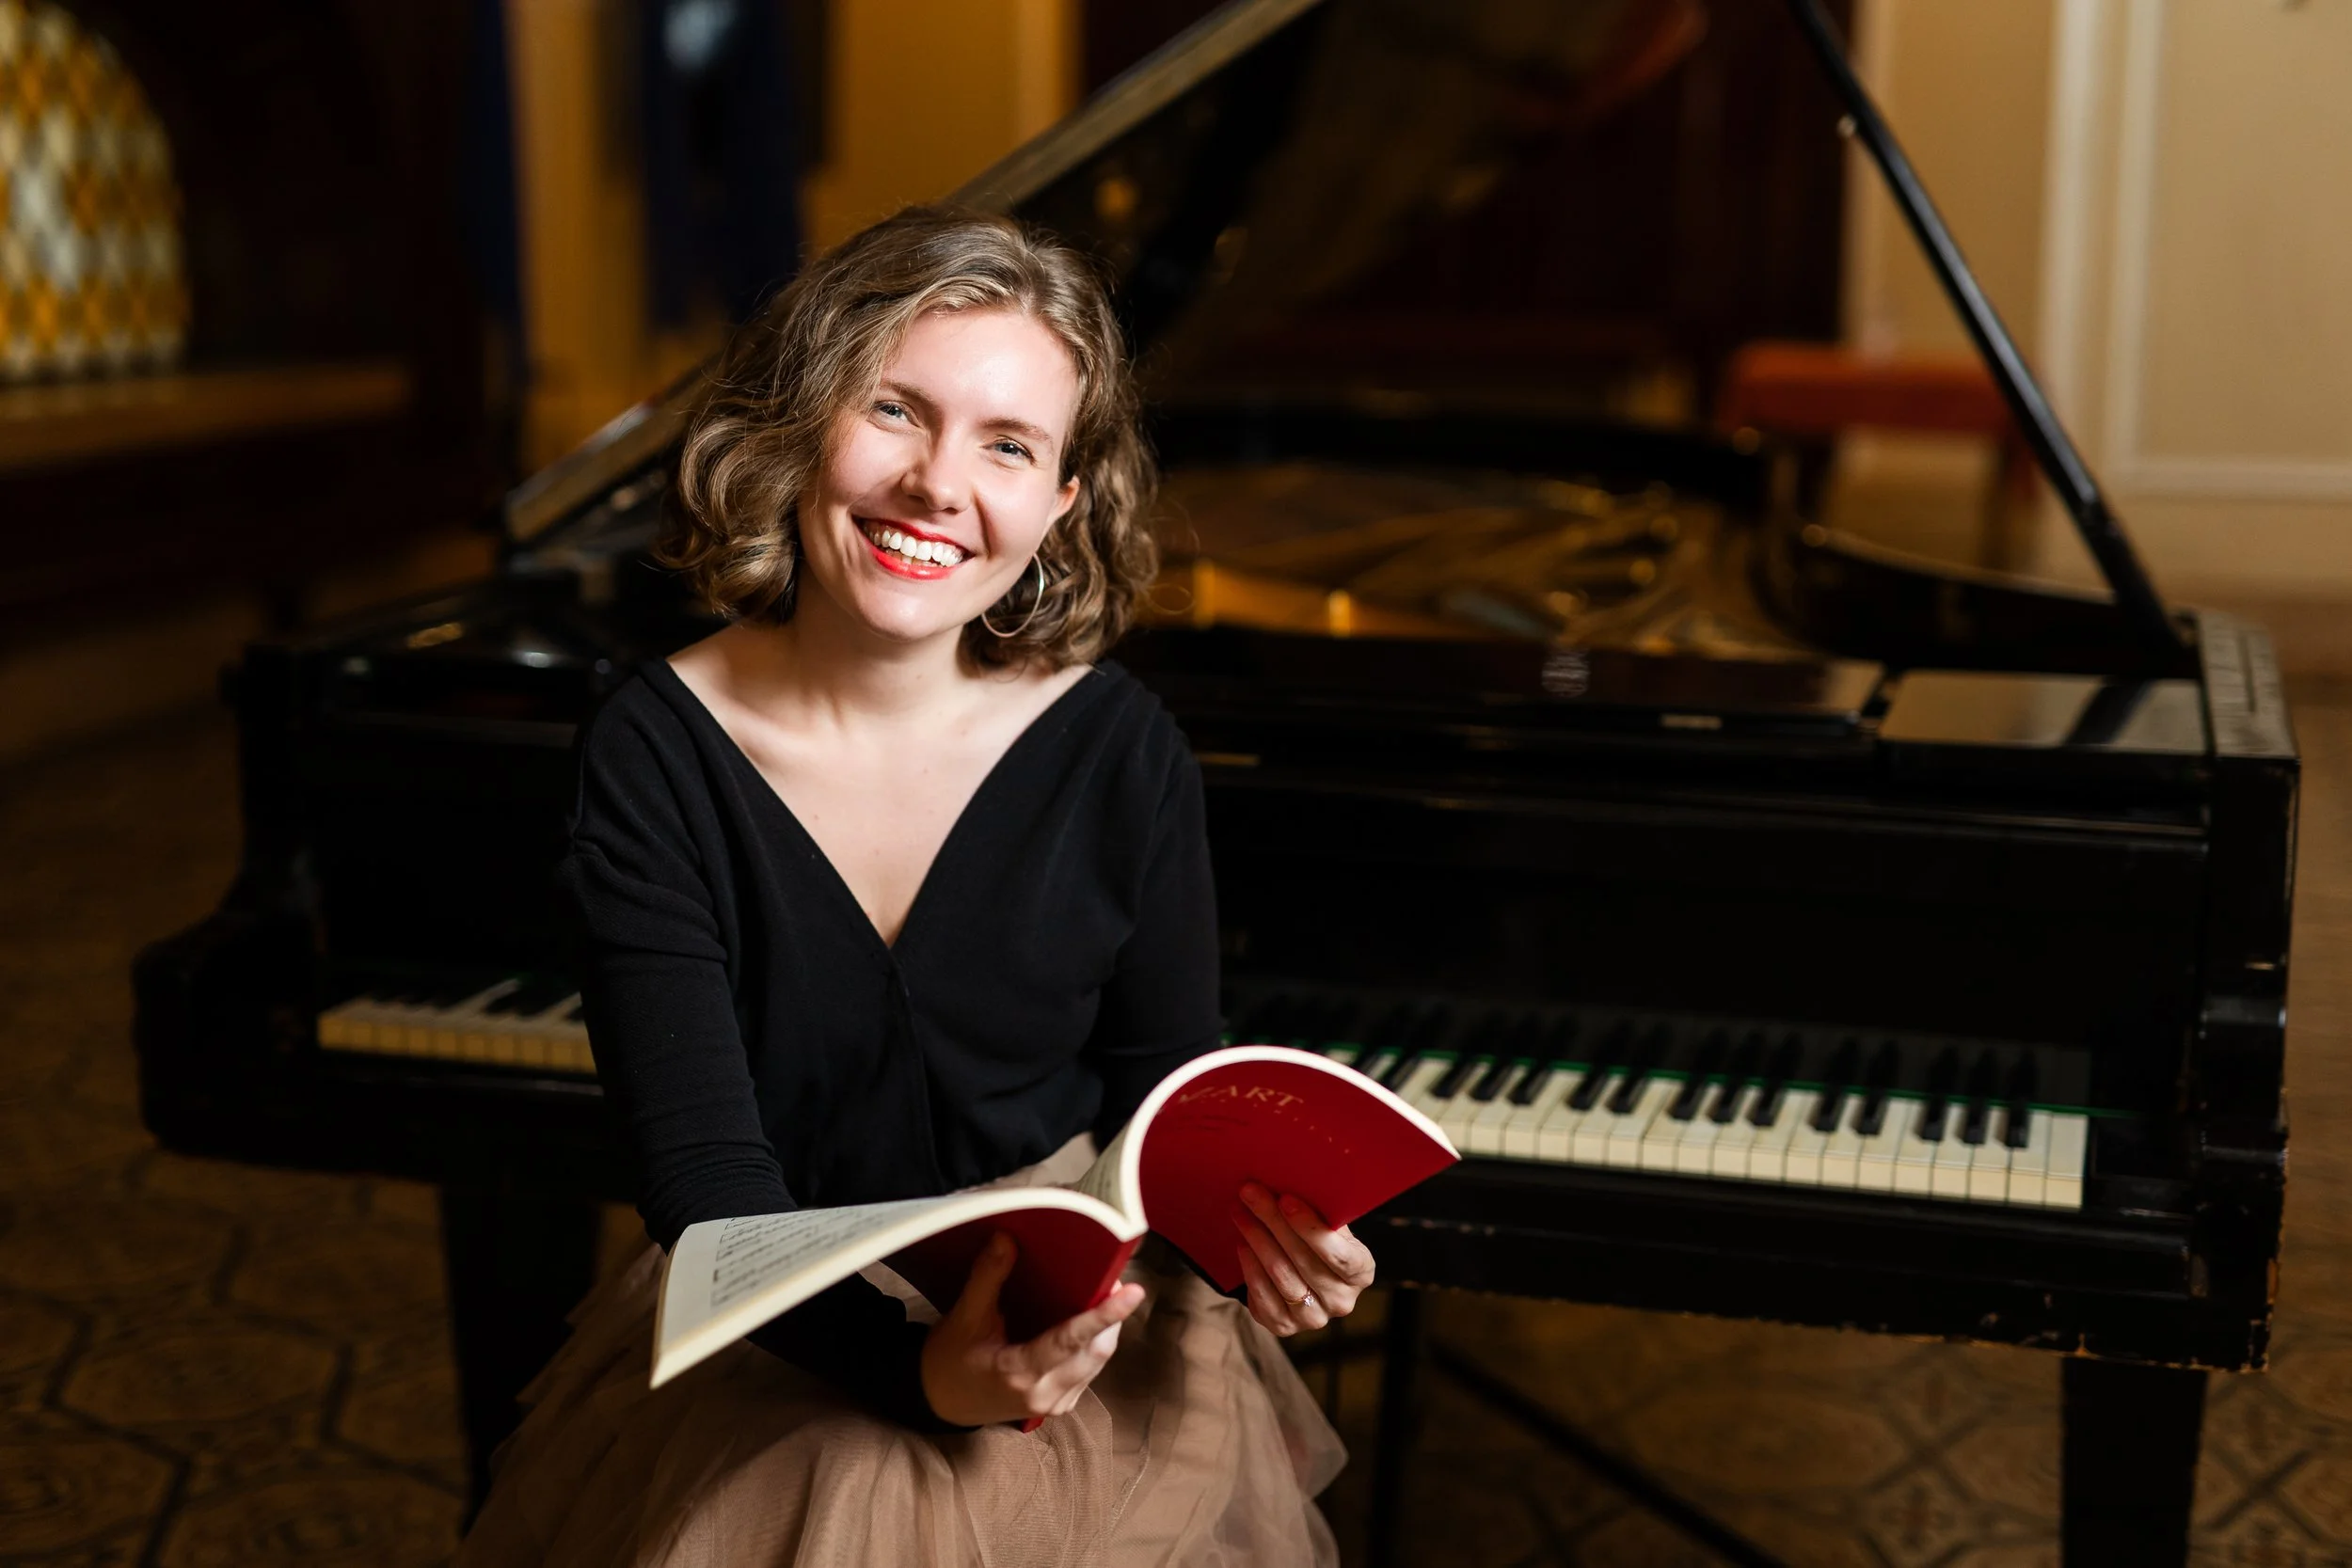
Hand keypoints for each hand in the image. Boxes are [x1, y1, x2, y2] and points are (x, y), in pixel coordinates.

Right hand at [919, 1232, 1146, 1426]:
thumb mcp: (964, 1318)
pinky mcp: (1060, 1405)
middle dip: (1112, 1316)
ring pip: (1097, 1362)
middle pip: (1096, 1351)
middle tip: (1114, 1278)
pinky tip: (1089, 1322)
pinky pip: (1088, 1371)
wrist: (939, 1404)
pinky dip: (1094, 1344)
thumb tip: (1006, 1238)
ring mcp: (1055, 1405)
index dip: (1104, 1315)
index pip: (1071, 1340)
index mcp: (1020, 1373)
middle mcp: (1044, 1394)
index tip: (1133, 1293)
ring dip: (1106, 1329)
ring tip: (1106, 1293)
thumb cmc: (948, 1362)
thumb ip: (988, 1278)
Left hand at [1231, 1182, 1376, 1335]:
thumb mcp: (1331, 1226)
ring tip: (1240, 1213)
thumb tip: (1298, 1179)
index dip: (1311, 1227)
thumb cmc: (1319, 1241)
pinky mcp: (1285, 1327)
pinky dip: (1250, 1270)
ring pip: (1282, 1278)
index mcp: (1361, 1272)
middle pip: (1304, 1261)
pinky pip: (1263, 1299)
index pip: (1340, 1254)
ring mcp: (1314, 1318)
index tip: (1285, 1199)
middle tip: (1250, 1193)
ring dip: (1257, 1240)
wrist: (1306, 1276)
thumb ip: (1323, 1212)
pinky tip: (1242, 1245)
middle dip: (1273, 1222)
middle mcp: (1342, 1301)